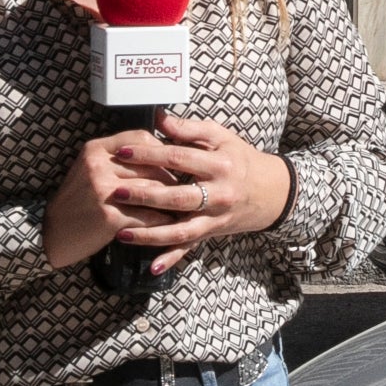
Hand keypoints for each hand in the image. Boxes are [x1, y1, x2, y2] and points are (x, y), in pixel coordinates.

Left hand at [42, 112, 292, 274]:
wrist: (269, 191)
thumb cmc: (239, 159)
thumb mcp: (220, 137)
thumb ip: (188, 129)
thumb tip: (157, 117)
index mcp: (219, 165)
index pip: (179, 159)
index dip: (150, 155)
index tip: (123, 151)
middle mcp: (218, 194)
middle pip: (177, 197)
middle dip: (144, 196)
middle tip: (115, 192)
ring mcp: (214, 218)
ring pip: (180, 230)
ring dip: (150, 233)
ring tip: (121, 232)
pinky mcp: (210, 233)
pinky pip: (189, 248)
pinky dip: (171, 259)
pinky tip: (151, 267)